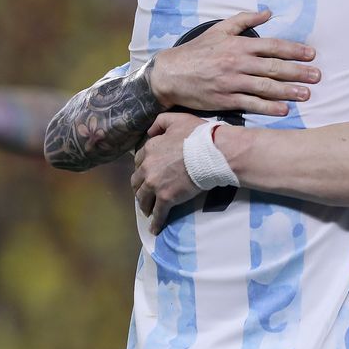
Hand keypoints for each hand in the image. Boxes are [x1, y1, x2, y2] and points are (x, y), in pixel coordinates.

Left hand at [131, 112, 206, 233]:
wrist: (212, 152)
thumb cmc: (198, 135)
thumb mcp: (177, 120)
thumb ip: (160, 122)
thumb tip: (150, 131)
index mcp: (149, 149)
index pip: (139, 161)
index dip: (143, 168)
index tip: (146, 173)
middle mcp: (148, 167)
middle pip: (136, 182)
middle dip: (139, 188)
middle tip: (145, 193)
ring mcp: (155, 184)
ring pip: (143, 198)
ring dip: (144, 205)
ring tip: (148, 210)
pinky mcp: (166, 198)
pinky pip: (158, 214)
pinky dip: (156, 223)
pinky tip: (155, 229)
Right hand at [149, 9, 319, 115]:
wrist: (170, 74)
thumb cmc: (196, 51)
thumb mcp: (219, 29)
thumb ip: (244, 20)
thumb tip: (268, 12)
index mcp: (238, 44)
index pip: (272, 46)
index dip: (294, 50)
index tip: (311, 54)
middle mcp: (237, 63)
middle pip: (273, 67)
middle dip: (298, 72)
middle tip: (317, 76)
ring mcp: (232, 82)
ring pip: (265, 86)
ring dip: (288, 91)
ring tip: (306, 94)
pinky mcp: (225, 100)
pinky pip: (251, 104)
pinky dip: (268, 107)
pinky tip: (284, 110)